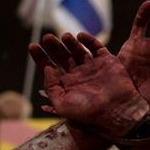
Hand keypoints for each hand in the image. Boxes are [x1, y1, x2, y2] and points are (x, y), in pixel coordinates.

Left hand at [28, 32, 149, 139]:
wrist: (117, 111)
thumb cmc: (88, 112)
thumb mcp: (62, 105)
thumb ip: (51, 87)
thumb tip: (47, 68)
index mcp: (67, 85)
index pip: (50, 67)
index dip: (40, 57)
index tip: (32, 46)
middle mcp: (79, 75)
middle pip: (62, 56)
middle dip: (53, 47)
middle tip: (47, 38)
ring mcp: (92, 67)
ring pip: (77, 50)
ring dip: (70, 42)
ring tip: (64, 36)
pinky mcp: (106, 61)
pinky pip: (96, 47)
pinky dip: (88, 40)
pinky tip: (79, 36)